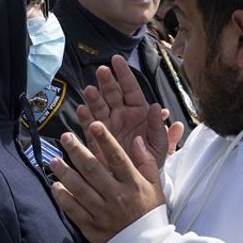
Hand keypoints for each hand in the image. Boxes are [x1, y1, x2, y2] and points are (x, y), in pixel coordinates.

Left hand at [49, 122, 164, 242]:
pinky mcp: (92, 227)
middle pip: (93, 170)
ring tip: (54, 160)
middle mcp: (117, 197)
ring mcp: (103, 213)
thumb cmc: (150, 214)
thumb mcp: (156, 187)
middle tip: (65, 137)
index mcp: (133, 185)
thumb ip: (146, 163)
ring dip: (65, 173)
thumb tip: (137, 140)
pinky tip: (56, 187)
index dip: (106, 141)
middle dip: (77, 151)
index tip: (95, 125)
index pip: (118, 158)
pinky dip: (63, 198)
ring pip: (80, 189)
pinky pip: (74, 210)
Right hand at [77, 55, 182, 169]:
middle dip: (106, 82)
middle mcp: (121, 115)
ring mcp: (107, 125)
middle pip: (112, 94)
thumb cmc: (151, 162)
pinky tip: (81, 110)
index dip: (124, 74)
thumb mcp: (160, 146)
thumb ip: (160, 128)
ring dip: (93, 98)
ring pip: (98, 107)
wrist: (137, 183)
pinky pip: (88, 125)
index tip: (116, 60)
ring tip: (89, 91)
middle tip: (101, 71)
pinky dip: (85, 118)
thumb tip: (159, 108)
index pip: (131, 88)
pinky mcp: (95, 138)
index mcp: (138, 112)